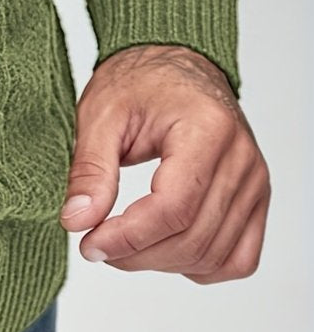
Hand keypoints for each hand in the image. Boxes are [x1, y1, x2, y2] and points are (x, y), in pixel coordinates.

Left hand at [59, 43, 269, 282]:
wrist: (173, 67)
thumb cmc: (139, 82)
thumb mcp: (100, 113)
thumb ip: (90, 168)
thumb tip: (77, 221)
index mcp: (206, 129)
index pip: (174, 207)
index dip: (129, 236)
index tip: (89, 244)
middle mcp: (241, 160)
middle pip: (194, 237)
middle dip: (138, 254)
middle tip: (95, 246)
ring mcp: (254, 183)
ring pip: (215, 255)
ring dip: (162, 263)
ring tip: (121, 245)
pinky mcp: (254, 200)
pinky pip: (238, 257)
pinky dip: (199, 265)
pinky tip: (161, 249)